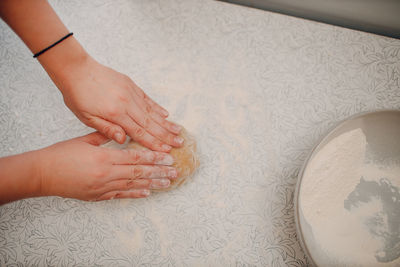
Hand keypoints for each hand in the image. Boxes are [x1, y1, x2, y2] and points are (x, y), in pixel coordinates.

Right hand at [38, 132, 177, 200]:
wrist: (42, 174)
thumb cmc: (61, 154)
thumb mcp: (84, 140)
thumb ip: (105, 135)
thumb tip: (122, 131)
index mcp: (104, 158)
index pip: (135, 158)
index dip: (153, 157)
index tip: (168, 156)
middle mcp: (106, 174)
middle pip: (138, 173)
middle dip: (159, 171)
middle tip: (174, 171)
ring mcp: (102, 187)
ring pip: (133, 185)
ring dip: (152, 184)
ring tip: (167, 183)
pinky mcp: (98, 196)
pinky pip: (120, 196)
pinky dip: (134, 194)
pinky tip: (147, 193)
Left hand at [53, 54, 183, 151]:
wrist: (76, 69)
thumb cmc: (77, 94)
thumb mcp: (86, 117)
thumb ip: (106, 128)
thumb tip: (123, 140)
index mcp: (115, 114)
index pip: (138, 133)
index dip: (153, 143)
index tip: (165, 151)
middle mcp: (127, 103)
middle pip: (150, 123)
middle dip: (166, 135)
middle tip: (179, 143)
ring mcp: (131, 93)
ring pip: (152, 111)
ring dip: (166, 123)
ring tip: (178, 131)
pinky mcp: (131, 85)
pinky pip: (147, 99)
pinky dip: (157, 107)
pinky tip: (166, 114)